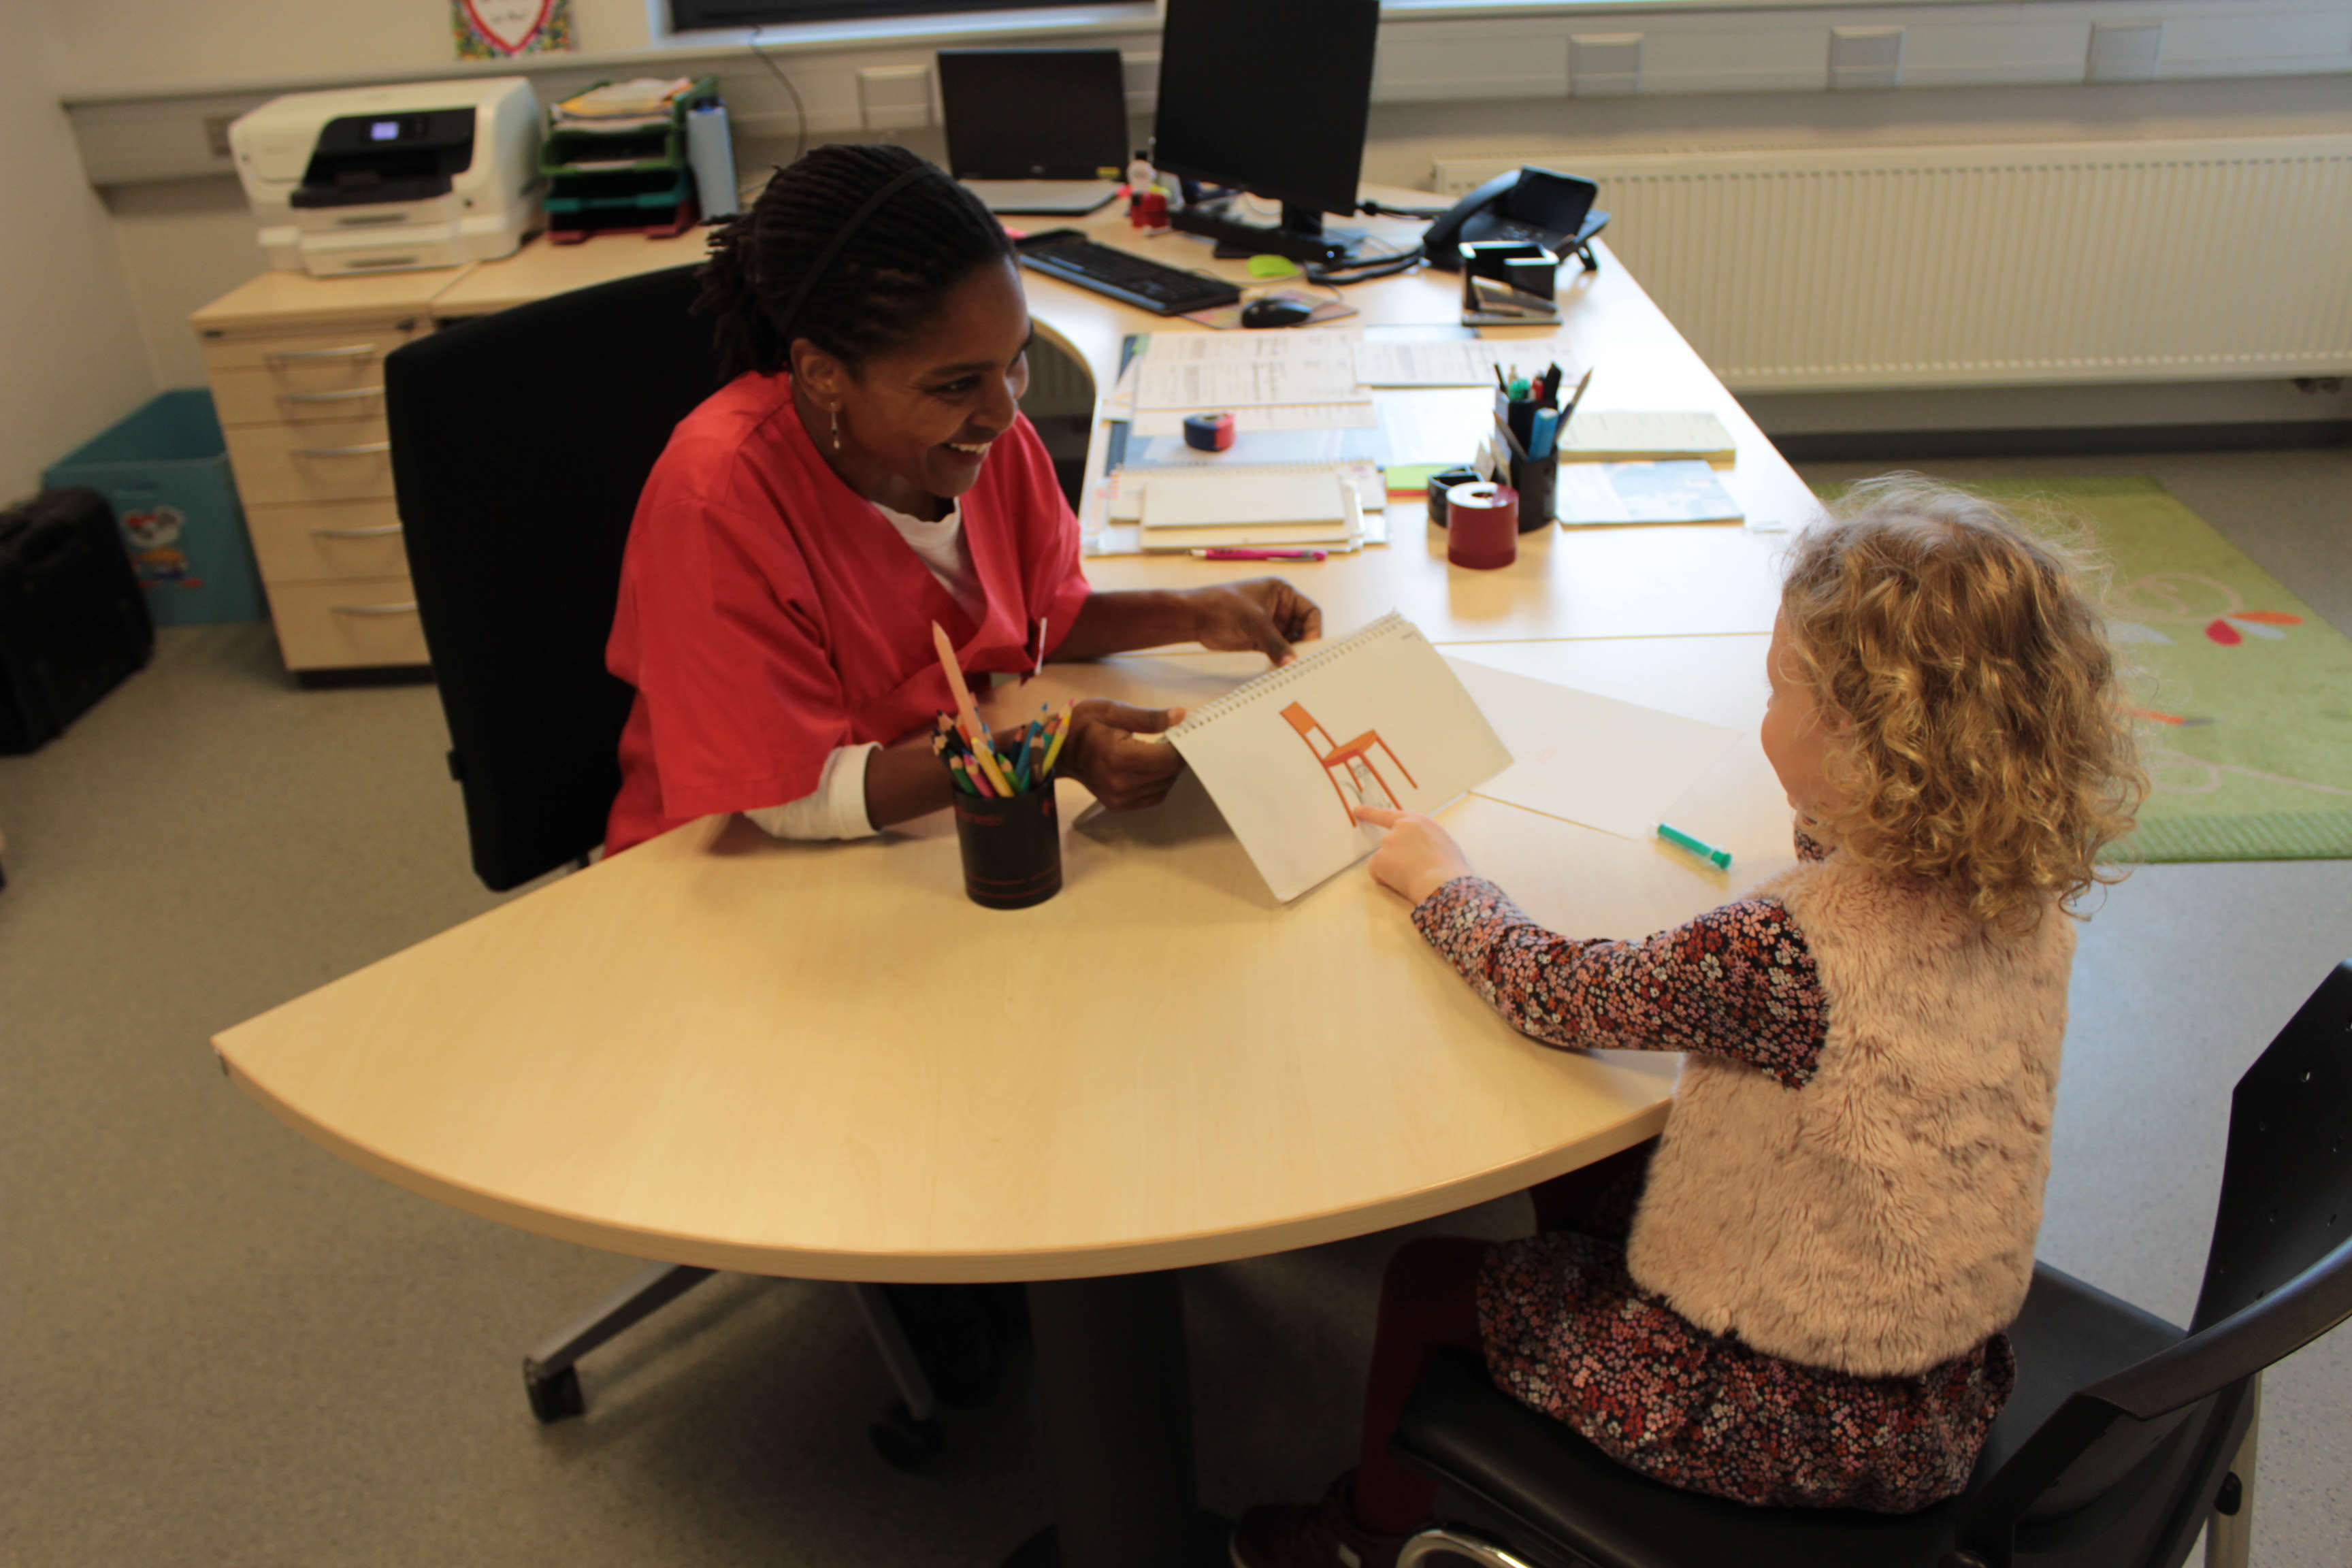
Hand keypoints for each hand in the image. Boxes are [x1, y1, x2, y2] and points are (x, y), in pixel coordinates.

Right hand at [1062, 700, 1188, 810]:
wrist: (1058, 750)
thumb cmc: (1082, 725)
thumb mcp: (1113, 710)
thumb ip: (1149, 717)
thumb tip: (1181, 715)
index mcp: (1118, 757)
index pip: (1167, 758)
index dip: (1182, 746)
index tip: (1184, 733)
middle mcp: (1120, 783)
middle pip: (1168, 774)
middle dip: (1177, 757)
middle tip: (1175, 740)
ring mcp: (1118, 798)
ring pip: (1164, 786)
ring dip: (1169, 770)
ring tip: (1161, 751)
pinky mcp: (1118, 805)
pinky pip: (1153, 796)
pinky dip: (1159, 782)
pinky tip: (1151, 767)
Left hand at [1187, 578, 1322, 665]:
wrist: (1194, 617)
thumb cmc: (1222, 606)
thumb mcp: (1254, 622)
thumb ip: (1275, 643)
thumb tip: (1292, 662)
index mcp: (1283, 592)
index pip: (1311, 611)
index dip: (1314, 628)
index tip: (1310, 646)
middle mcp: (1279, 608)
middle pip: (1303, 629)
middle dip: (1304, 644)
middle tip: (1304, 662)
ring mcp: (1270, 625)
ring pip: (1291, 642)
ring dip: (1292, 655)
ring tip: (1293, 669)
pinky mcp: (1260, 640)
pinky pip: (1277, 651)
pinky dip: (1281, 660)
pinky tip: (1281, 671)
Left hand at [1353, 805, 1473, 904]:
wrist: (1442, 881)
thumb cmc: (1450, 866)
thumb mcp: (1442, 841)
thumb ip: (1424, 839)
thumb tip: (1420, 849)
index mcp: (1417, 821)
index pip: (1389, 815)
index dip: (1371, 813)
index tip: (1356, 810)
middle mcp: (1399, 828)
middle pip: (1389, 843)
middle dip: (1396, 856)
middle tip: (1414, 870)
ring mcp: (1388, 842)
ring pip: (1384, 859)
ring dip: (1394, 869)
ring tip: (1414, 877)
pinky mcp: (1379, 859)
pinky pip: (1377, 873)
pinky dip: (1385, 880)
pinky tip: (1402, 882)